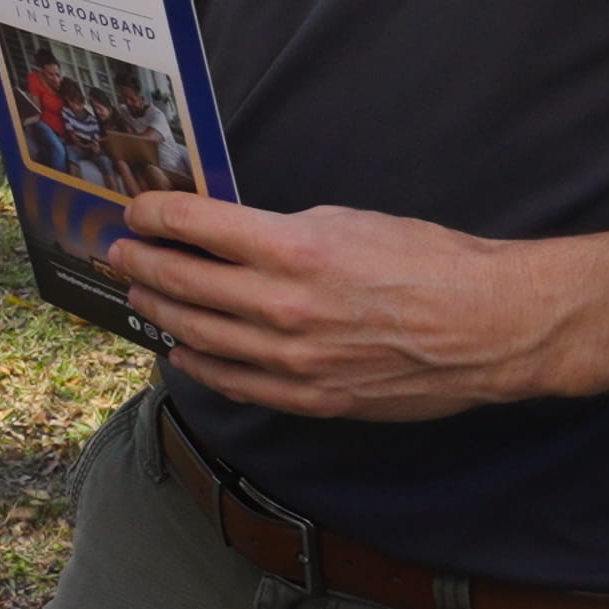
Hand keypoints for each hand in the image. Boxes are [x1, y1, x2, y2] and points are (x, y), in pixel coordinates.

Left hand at [105, 191, 576, 419]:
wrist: (489, 327)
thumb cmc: (428, 262)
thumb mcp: (348, 220)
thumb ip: (282, 230)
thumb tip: (231, 233)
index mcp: (293, 249)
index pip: (195, 225)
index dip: (154, 215)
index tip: (136, 211)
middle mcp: (283, 306)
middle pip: (184, 282)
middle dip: (143, 263)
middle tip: (120, 253)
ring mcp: (294, 359)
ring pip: (200, 335)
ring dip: (161, 312)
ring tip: (140, 296)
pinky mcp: (312, 397)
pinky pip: (236, 383)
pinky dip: (200, 365)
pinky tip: (181, 352)